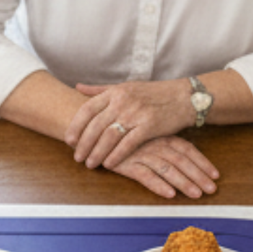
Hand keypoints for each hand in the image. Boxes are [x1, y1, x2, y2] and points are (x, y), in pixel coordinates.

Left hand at [66, 80, 193, 169]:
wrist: (184, 97)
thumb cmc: (153, 94)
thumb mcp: (125, 87)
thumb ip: (100, 89)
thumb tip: (77, 87)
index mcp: (115, 92)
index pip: (87, 109)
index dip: (76, 126)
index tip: (68, 140)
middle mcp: (123, 101)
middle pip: (95, 126)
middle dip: (84, 144)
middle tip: (77, 158)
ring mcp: (136, 113)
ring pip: (109, 136)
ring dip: (97, 152)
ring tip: (90, 164)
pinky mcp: (149, 126)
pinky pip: (128, 143)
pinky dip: (116, 155)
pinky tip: (109, 164)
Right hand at [105, 135, 219, 199]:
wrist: (89, 123)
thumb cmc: (118, 129)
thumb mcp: (142, 132)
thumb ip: (159, 140)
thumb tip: (179, 154)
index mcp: (160, 135)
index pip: (187, 148)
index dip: (202, 162)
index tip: (215, 175)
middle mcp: (153, 143)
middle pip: (182, 160)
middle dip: (199, 176)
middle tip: (212, 190)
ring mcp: (139, 153)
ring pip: (167, 168)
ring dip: (184, 182)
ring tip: (196, 195)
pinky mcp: (124, 163)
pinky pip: (144, 175)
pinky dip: (158, 184)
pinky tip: (169, 194)